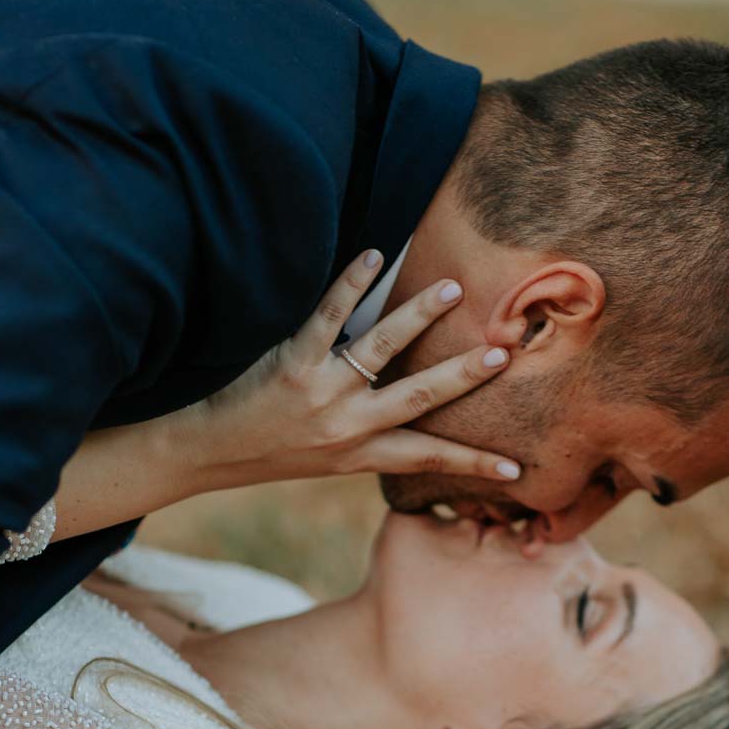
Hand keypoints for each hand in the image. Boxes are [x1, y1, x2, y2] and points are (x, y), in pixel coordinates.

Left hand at [186, 250, 520, 489]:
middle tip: (503, 354)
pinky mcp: (293, 364)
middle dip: (464, 375)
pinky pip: (327, 317)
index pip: (428, 458)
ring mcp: (323, 393)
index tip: (517, 471)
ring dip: (418, 316)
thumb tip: (420, 410)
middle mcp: (349, 426)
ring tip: (451, 290)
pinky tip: (372, 257)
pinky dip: (351, 285)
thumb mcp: (330, 459)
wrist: (211, 452)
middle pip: (418, 396)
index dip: (473, 464)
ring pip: (381, 349)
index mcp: (362, 453)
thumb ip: (372, 437)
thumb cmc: (275, 449)